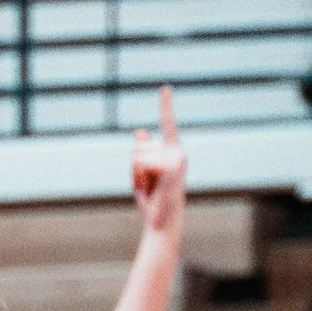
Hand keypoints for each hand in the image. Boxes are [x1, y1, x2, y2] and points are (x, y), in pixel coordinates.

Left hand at [131, 85, 185, 236]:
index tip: (165, 87)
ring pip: (138, 155)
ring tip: (151, 188)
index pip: (168, 124)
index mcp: (172, 152)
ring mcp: (175, 160)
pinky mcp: (171, 167)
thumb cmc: (154, 201)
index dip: (166, 105)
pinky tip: (152, 189)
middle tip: (148, 186)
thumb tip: (139, 132)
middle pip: (140, 147)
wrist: (162, 223)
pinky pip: (141, 163)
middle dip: (135, 167)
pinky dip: (139, 178)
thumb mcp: (143, 174)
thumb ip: (142, 153)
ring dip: (137, 175)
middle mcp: (176, 153)